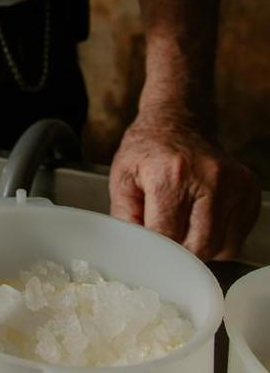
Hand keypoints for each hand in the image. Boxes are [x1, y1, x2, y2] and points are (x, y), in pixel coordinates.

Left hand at [108, 115, 261, 260]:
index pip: (167, 237)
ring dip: (201, 245)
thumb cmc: (147, 149)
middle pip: (200, 248)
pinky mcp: (250, 190)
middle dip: (181, 251)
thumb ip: (126, 219)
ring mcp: (235, 184)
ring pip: (223, 248)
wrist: (176, 120)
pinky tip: (202, 215)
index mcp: (171, 175)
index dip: (156, 249)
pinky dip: (219, 236)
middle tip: (168, 234)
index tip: (149, 247)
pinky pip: (237, 237)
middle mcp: (209, 179)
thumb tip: (138, 252)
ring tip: (185, 220)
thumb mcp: (121, 179)